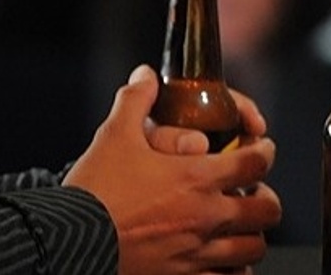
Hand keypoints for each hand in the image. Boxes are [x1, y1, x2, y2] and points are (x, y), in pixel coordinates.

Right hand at [66, 65, 283, 274]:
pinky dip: (233, 270)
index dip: (264, 151)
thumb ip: (135, 100)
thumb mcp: (113, 136)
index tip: (260, 148)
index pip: (256, 163)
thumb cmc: (93, 190)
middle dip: (265, 198)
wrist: (65, 241)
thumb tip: (146, 75)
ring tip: (239, 227)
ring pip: (252, 248)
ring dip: (251, 235)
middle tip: (254, 192)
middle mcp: (205, 217)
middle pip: (266, 210)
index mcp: (196, 178)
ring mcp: (196, 253)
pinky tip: (223, 260)